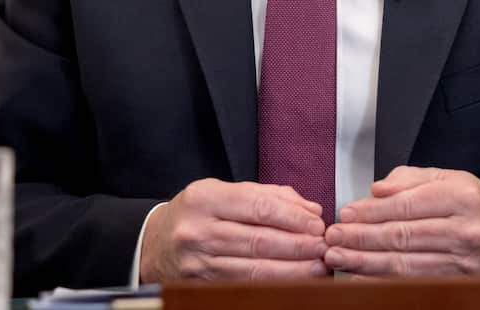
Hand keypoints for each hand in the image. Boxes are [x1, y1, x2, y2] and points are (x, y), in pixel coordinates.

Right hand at [139, 178, 329, 281]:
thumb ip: (268, 196)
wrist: (155, 244)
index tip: (317, 223)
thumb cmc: (198, 214)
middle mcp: (198, 231)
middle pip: (259, 241)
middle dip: (298, 246)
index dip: (293, 217)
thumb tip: (310, 208)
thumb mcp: (224, 192)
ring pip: (254, 269)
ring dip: (292, 270)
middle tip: (324, 247)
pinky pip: (244, 286)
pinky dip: (274, 284)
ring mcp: (198, 263)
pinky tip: (293, 281)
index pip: (258, 208)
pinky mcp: (201, 286)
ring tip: (317, 267)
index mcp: (205, 199)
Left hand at [323, 166, 479, 279]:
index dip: (371, 212)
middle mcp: (464, 229)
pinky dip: (384, 281)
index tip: (346, 214)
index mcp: (461, 196)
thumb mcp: (452, 179)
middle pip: (402, 236)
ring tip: (340, 258)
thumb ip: (411, 179)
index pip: (406, 205)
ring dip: (366, 262)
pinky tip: (363, 277)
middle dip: (361, 238)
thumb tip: (377, 189)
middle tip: (333, 238)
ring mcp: (463, 261)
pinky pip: (414, 282)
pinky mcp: (460, 282)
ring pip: (405, 263)